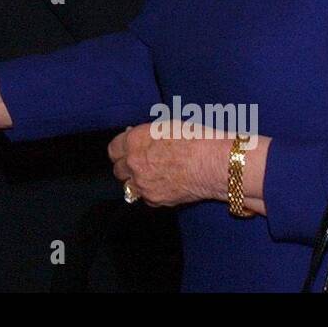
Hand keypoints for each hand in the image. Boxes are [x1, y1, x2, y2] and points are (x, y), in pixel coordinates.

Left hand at [107, 125, 224, 207]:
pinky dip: (151, 193)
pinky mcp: (154, 199)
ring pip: (129, 186)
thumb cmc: (197, 140)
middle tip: (140, 165)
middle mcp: (134, 162)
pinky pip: (145, 198)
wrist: (214, 164)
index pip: (113, 149)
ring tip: (153, 177)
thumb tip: (134, 137)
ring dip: (137, 182)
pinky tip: (165, 185)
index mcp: (134, 140)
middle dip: (127, 167)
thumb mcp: (166, 127)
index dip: (121, 150)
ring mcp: (143, 183)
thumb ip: (145, 135)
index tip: (127, 151)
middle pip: (118, 170)